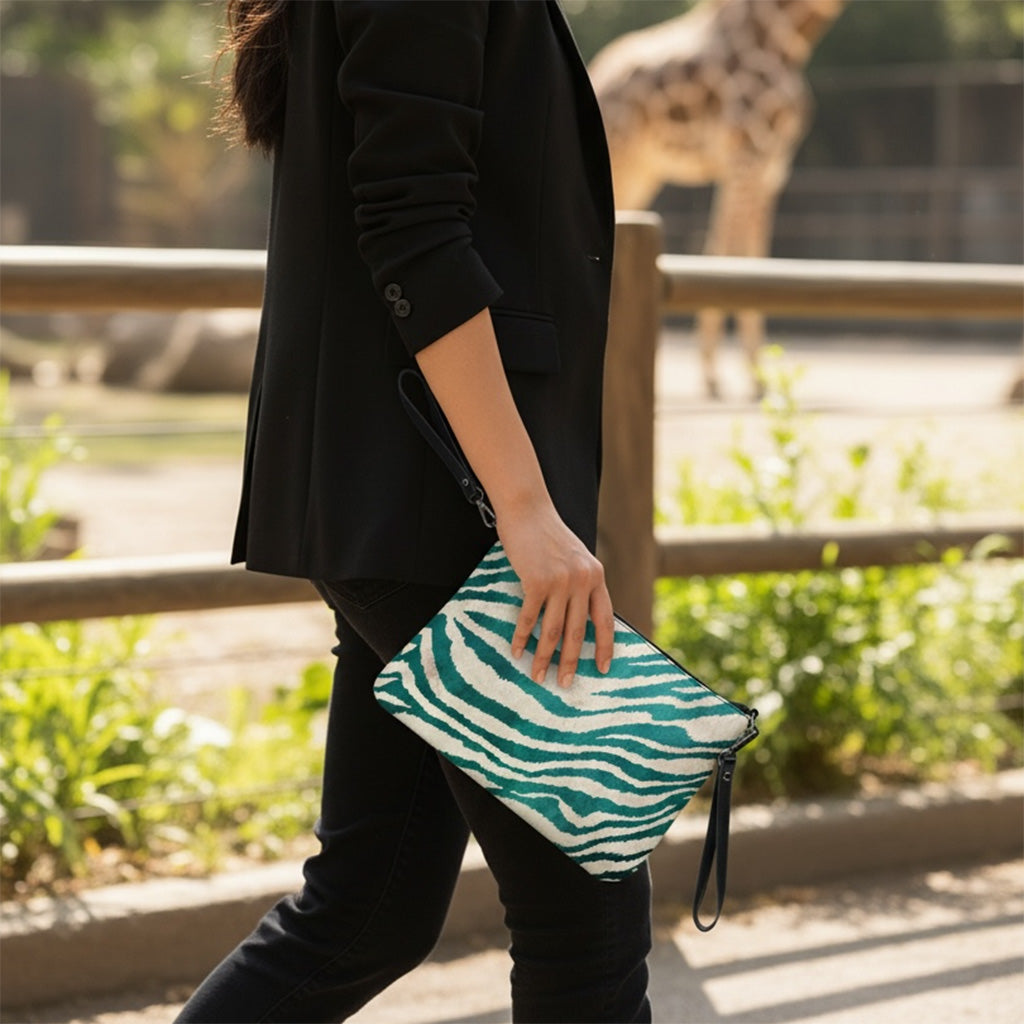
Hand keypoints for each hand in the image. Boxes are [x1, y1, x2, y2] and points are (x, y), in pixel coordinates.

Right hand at [496, 499, 614, 688]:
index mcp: (596, 576)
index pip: (605, 619)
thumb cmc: (548, 535)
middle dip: (571, 662)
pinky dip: (521, 637)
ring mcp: (560, 581)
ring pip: (552, 630)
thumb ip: (581, 584)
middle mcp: (583, 580)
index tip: (603, 669)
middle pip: (577, 632)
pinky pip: (529, 617)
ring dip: (544, 657)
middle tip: (565, 684)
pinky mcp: (536, 581)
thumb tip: (577, 618)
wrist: (528, 510)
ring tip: (538, 676)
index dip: (605, 646)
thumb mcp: (575, 558)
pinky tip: (516, 651)